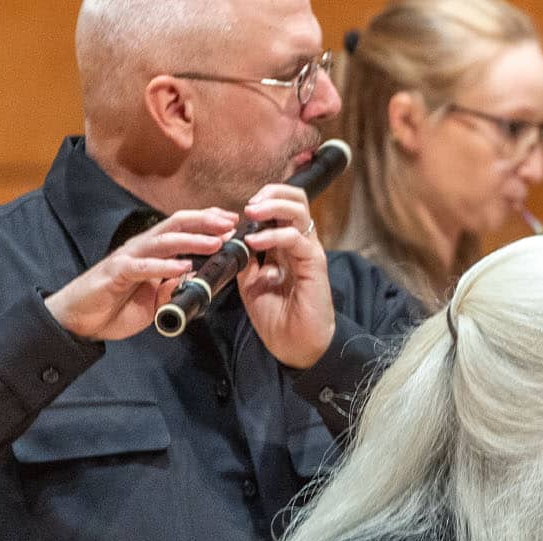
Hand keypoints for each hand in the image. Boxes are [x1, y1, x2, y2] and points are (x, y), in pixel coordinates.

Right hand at [44, 209, 233, 340]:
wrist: (80, 320)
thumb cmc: (115, 305)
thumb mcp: (155, 297)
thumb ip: (172, 285)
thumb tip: (195, 276)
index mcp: (152, 251)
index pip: (182, 227)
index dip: (206, 221)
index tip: (232, 220)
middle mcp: (141, 248)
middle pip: (176, 225)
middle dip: (205, 222)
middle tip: (230, 223)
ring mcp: (128, 258)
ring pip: (163, 241)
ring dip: (192, 240)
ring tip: (216, 242)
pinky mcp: (116, 274)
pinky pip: (143, 267)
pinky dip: (164, 266)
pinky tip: (183, 267)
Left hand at [235, 183, 334, 368]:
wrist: (295, 345)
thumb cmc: (277, 317)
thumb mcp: (250, 283)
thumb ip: (244, 259)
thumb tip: (229, 238)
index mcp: (285, 245)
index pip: (282, 206)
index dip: (263, 199)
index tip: (239, 211)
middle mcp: (299, 243)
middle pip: (296, 198)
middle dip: (271, 193)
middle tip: (249, 204)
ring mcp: (308, 251)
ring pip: (299, 210)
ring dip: (272, 206)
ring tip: (251, 213)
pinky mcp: (314, 264)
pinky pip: (295, 238)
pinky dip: (274, 234)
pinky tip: (255, 242)